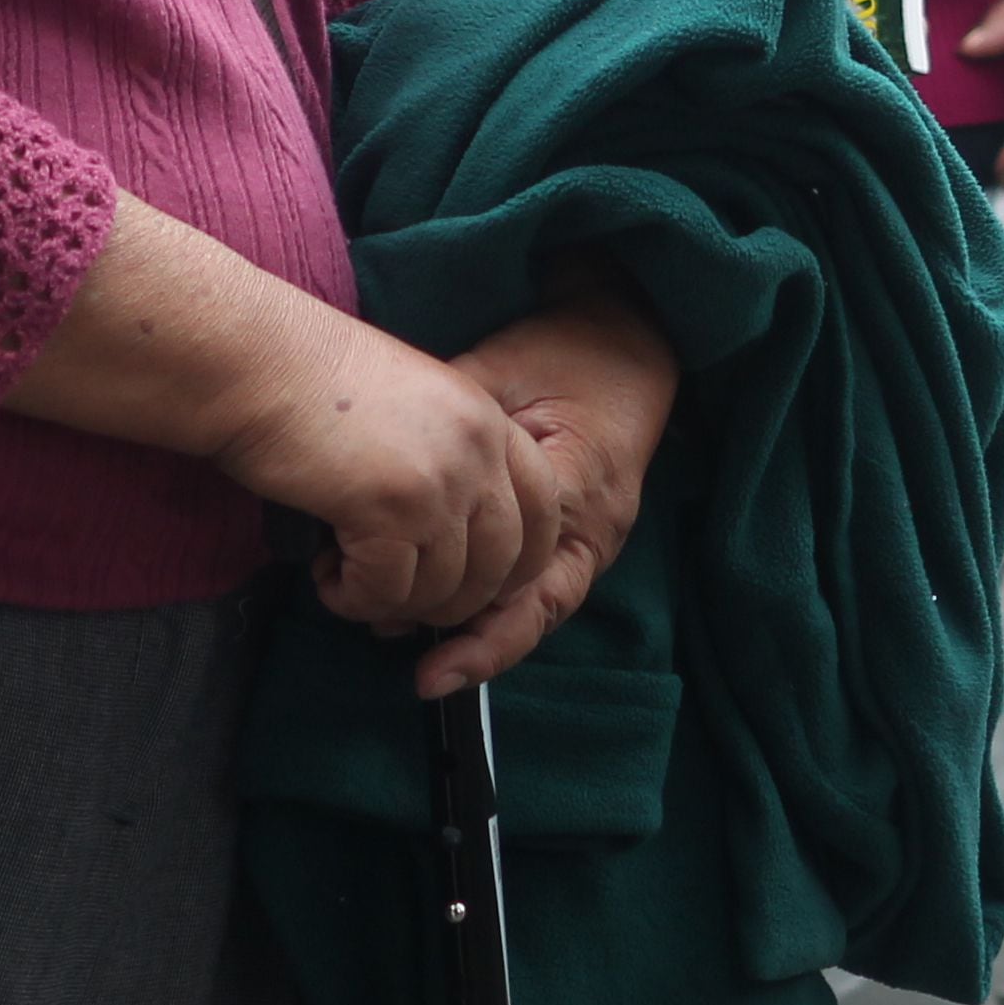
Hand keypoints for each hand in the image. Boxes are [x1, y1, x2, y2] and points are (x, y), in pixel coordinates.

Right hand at [211, 315, 560, 641]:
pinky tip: (326, 574)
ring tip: (346, 576)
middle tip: (396, 592)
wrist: (257, 359)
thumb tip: (450, 541)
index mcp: (489, 421)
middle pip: (504, 565)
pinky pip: (388, 592)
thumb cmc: (312, 381)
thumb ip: (447, 458)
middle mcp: (479, 451)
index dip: (516, 562)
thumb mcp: (411, 406)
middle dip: (452, 600)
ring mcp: (441, 481)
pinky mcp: (390, 511)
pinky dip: (355, 598)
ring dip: (393, 602)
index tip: (471, 581)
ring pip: (444, 590)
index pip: (545, 510)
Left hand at [421, 284, 683, 695]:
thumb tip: (378, 454)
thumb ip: (449, 418)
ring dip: (470, 633)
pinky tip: (436, 615)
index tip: (427, 668)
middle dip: (467, 648)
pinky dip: (488, 612)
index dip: (477, 636)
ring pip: (532, 612)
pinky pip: (535, 591)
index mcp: (578, 486)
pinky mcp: (579, 534)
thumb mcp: (500, 370)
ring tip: (394, 629)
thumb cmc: (561, 351)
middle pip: (532, 616)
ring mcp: (592, 537)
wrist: (624, 336)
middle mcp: (593, 528)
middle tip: (390, 643)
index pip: (526, 580)